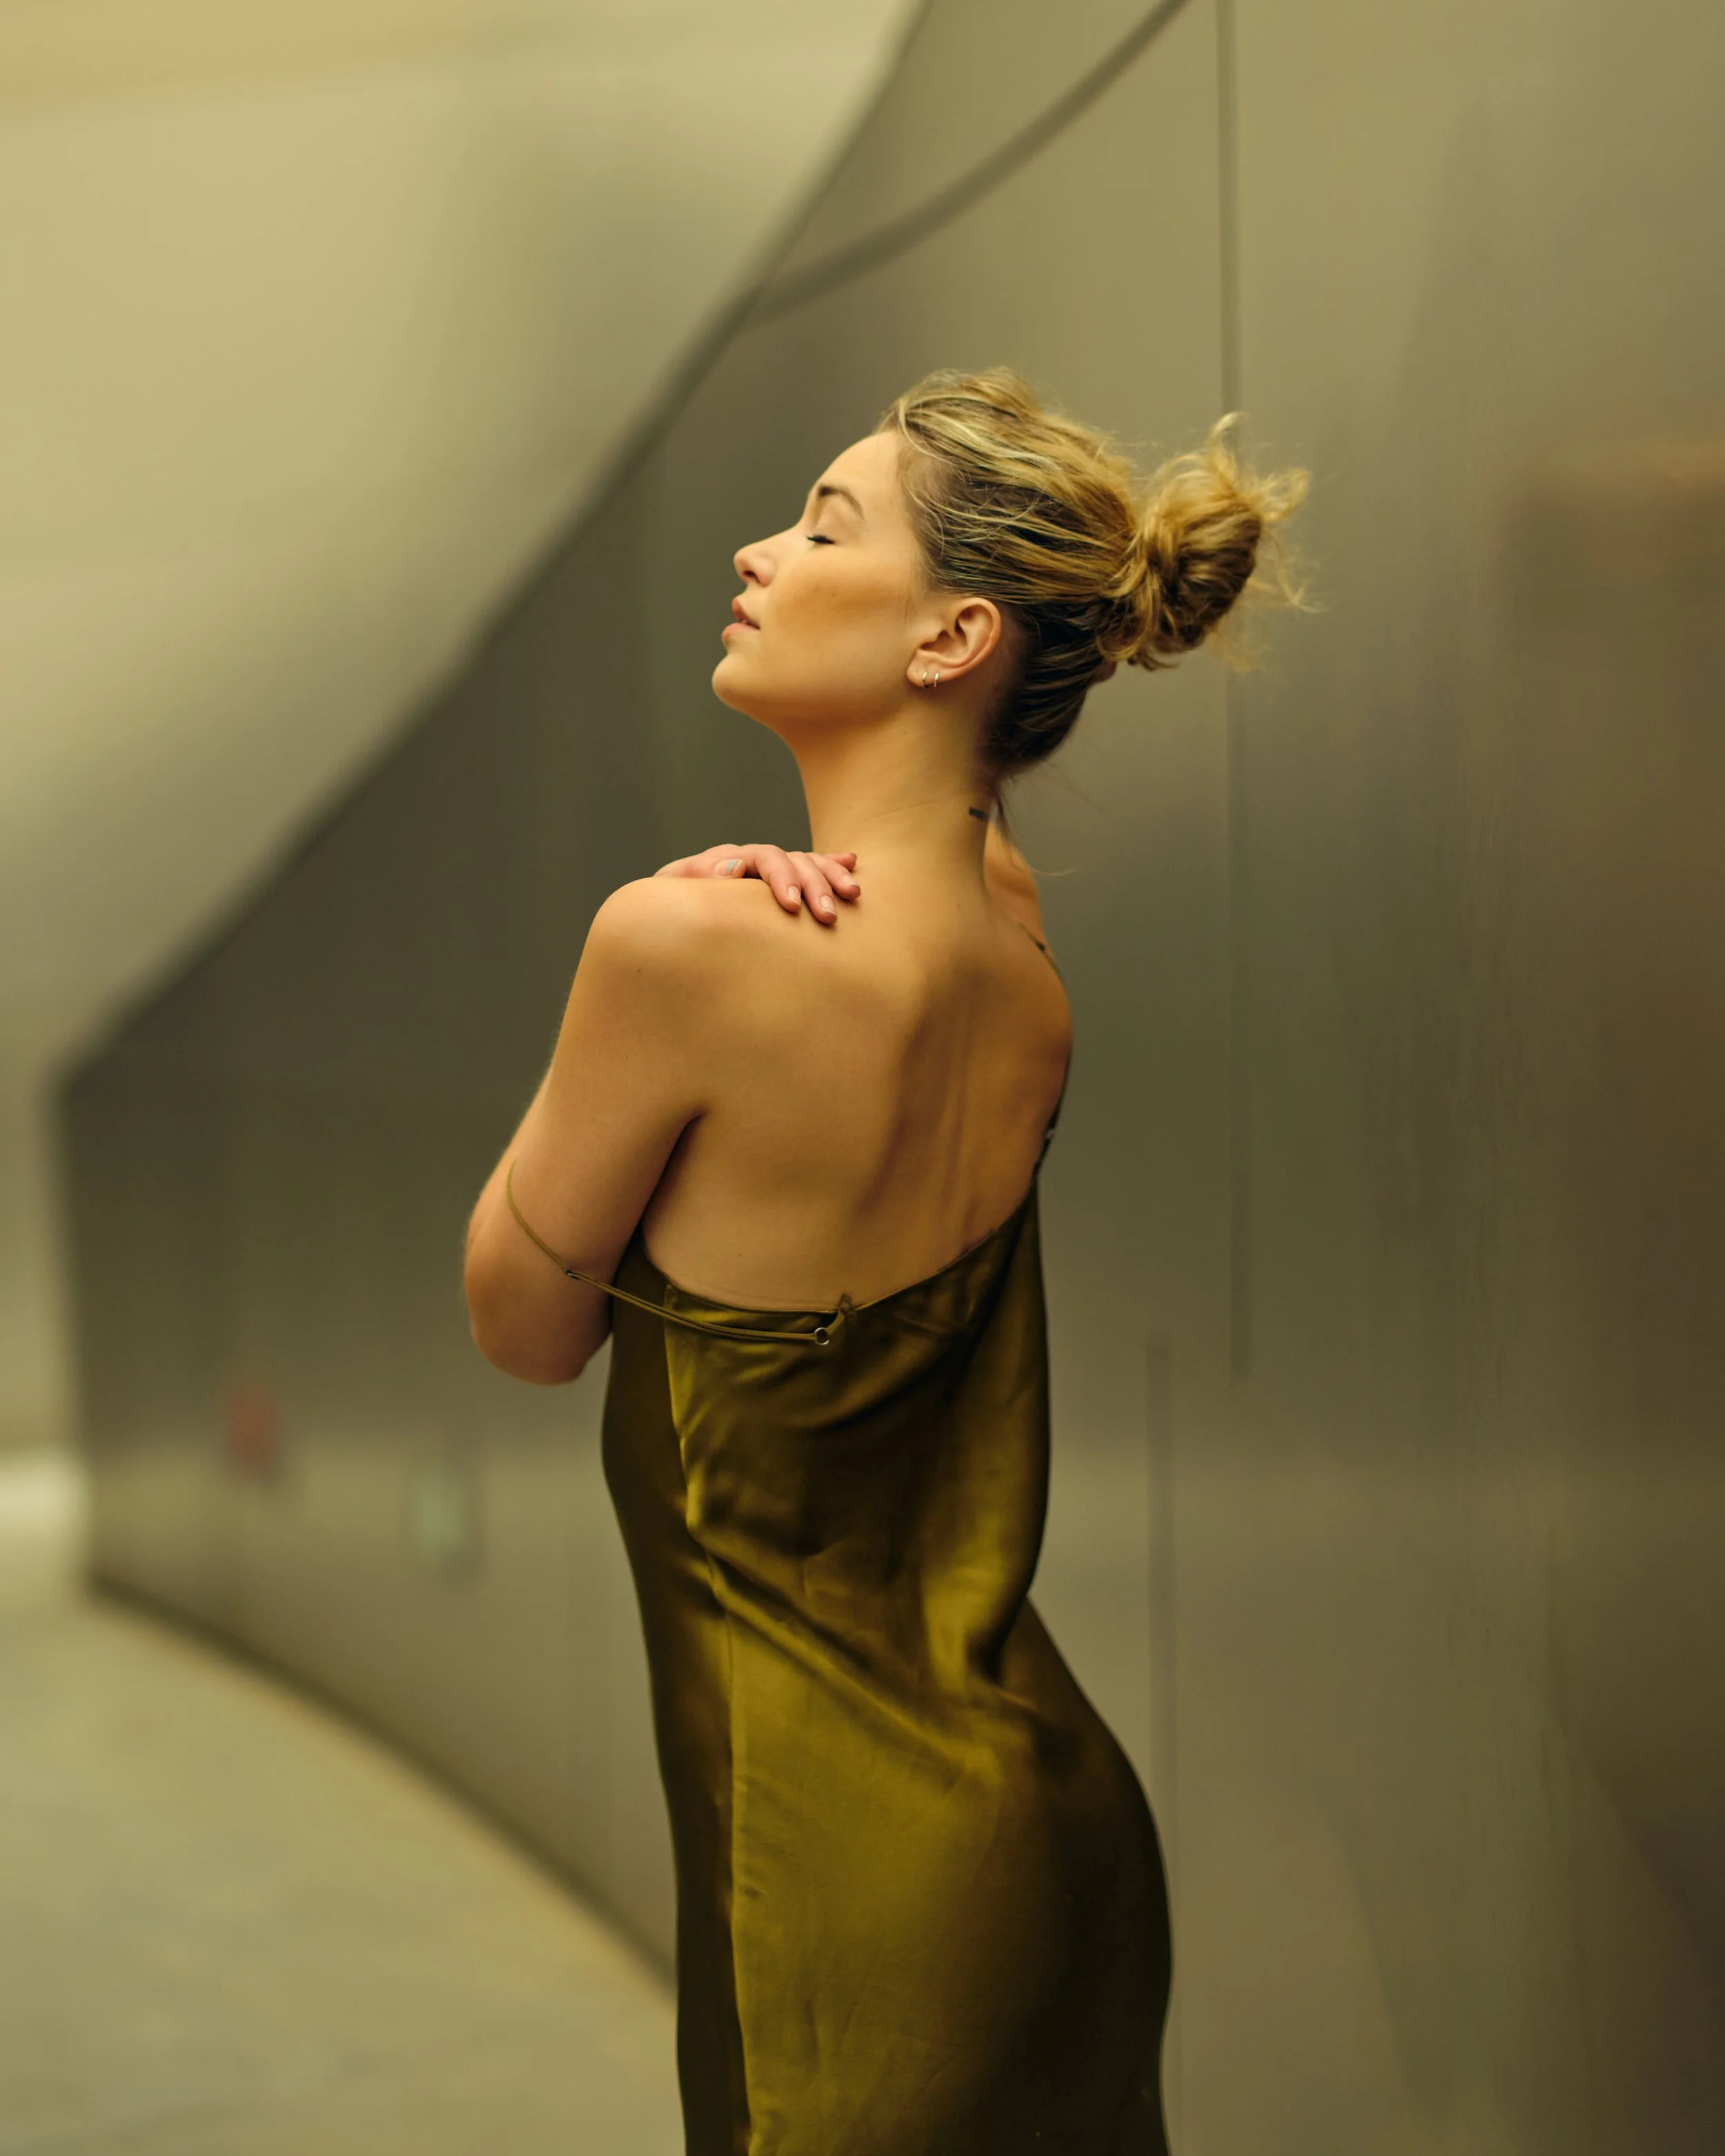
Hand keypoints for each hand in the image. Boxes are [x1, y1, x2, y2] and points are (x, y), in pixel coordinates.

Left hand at [653, 843, 859, 924]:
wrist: (666, 916)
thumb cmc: (668, 908)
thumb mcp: (672, 891)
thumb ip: (697, 876)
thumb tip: (735, 867)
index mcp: (727, 858)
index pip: (763, 856)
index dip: (781, 877)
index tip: (792, 905)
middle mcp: (752, 859)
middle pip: (792, 859)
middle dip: (813, 884)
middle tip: (827, 916)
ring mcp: (767, 872)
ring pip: (807, 863)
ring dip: (831, 876)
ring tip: (852, 895)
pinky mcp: (779, 885)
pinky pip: (811, 868)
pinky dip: (832, 864)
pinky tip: (852, 863)